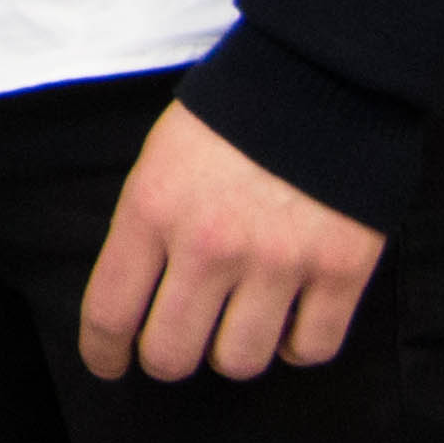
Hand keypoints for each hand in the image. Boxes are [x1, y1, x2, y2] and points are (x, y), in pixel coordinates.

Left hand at [79, 101, 384, 383]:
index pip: (111, 309)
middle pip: (172, 353)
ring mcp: (278, 263)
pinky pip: (312, 349)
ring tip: (235, 324)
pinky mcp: (340, 273)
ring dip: (232, 352)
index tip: (108, 364)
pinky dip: (297, 347)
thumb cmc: (230, 115)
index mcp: (153, 210)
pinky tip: (288, 321)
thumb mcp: (160, 157)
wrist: (318, 79)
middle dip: (165, 358)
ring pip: (240, 361)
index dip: (103, 351)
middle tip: (173, 346)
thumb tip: (137, 291)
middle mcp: (210, 246)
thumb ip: (147, 225)